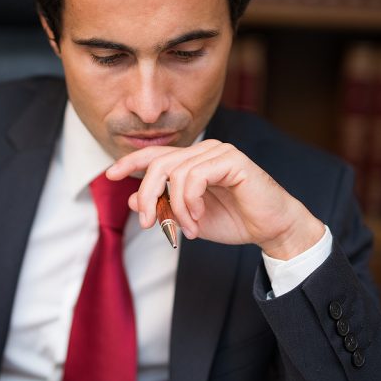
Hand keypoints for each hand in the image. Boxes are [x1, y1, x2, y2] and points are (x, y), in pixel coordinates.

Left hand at [106, 140, 324, 259]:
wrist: (271, 229)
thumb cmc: (235, 221)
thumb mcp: (189, 219)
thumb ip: (163, 206)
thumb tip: (131, 198)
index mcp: (193, 161)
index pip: (155, 155)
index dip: (130, 162)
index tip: (109, 175)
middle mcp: (204, 151)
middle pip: (158, 163)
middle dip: (146, 194)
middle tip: (148, 222)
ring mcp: (218, 152)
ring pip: (175, 173)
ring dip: (176, 208)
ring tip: (187, 229)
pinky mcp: (232, 160)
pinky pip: (194, 177)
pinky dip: (190, 202)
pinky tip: (198, 217)